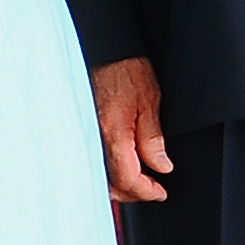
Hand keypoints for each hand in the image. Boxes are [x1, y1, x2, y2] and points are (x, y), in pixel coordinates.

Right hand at [91, 57, 172, 203]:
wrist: (105, 51)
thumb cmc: (127, 69)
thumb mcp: (150, 102)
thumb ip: (153, 140)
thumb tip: (162, 167)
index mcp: (113, 134)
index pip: (128, 179)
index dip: (146, 192)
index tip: (160, 192)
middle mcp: (94, 139)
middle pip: (110, 184)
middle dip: (133, 193)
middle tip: (153, 188)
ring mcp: (85, 136)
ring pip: (99, 175)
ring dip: (119, 184)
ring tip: (140, 178)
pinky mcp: (82, 130)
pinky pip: (93, 160)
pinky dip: (108, 170)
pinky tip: (122, 164)